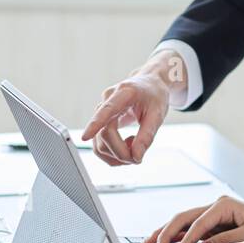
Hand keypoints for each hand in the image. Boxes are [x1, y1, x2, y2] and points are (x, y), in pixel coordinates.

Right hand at [81, 51, 184, 165]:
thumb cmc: (155, 95)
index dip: (95, 124)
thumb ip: (147, 135)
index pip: (106, 110)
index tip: (85, 137)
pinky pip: (100, 144)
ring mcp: (101, 111)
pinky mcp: (101, 121)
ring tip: (135, 149)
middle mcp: (107, 99)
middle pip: (104, 133)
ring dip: (116, 155)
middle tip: (138, 157)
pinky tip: (128, 146)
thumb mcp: (158, 113)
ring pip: (99, 143)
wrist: (149, 84)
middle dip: (120, 152)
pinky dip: (113, 153)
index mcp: (124, 93)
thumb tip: (136, 157)